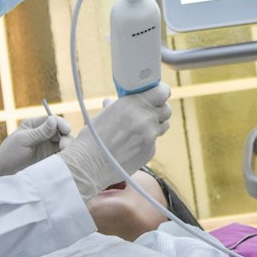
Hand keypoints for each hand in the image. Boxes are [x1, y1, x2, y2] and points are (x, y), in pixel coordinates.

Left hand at [0, 114, 70, 178]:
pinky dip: (65, 155)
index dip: (61, 124)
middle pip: (61, 131)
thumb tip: (54, 119)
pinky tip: (64, 159)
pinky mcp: (50, 157)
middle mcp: (44, 133)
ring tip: (64, 152)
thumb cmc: (9, 154)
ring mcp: (48, 145)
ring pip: (64, 142)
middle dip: (66, 137)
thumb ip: (40, 132)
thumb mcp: (23, 141)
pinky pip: (62, 154)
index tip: (66, 131)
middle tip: (64, 146)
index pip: (53, 120)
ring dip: (67, 146)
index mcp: (35, 124)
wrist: (4, 173)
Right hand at [60, 84, 171, 202]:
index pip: (162, 92)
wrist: (90, 164)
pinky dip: (146, 141)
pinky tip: (132, 145)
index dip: (161, 92)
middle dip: (159, 110)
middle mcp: (146, 118)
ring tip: (141, 129)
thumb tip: (111, 101)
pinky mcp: (150, 151)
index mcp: (135, 103)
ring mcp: (150, 136)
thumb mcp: (104, 114)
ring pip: (163, 126)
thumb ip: (116, 106)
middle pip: (166, 109)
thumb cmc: (93, 137)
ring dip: (156, 125)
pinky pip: (154, 142)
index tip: (157, 94)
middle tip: (148, 112)